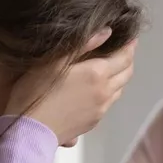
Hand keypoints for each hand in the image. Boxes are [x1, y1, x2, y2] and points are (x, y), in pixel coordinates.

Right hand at [5, 29, 136, 144]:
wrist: (30, 131)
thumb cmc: (36, 91)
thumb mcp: (54, 61)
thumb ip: (82, 44)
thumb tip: (107, 31)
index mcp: (97, 73)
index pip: (124, 57)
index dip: (129, 46)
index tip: (132, 38)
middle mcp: (105, 92)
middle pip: (126, 74)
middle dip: (128, 60)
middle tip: (125, 51)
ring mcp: (101, 110)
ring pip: (119, 90)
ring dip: (120, 77)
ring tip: (112, 68)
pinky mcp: (93, 122)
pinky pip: (108, 103)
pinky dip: (110, 92)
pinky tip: (98, 90)